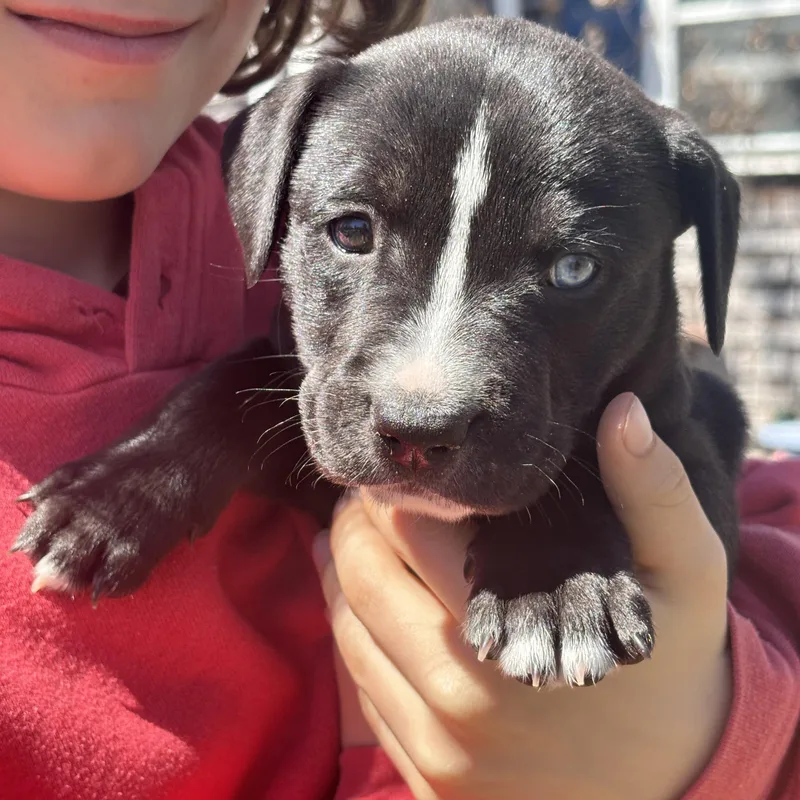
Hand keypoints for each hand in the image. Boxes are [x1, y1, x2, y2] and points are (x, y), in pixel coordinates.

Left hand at [315, 393, 731, 799]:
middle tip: (364, 496)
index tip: (399, 469)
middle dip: (355, 524)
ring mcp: (436, 746)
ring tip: (350, 536)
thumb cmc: (671, 668)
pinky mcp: (426, 780)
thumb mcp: (685, 576)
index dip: (394, 489)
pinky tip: (360, 602)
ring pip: (348, 632)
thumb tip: (623, 411)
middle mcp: (460, 695)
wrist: (671, 785)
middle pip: (364, 577)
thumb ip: (653, 492)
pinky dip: (350, 635)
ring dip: (339, 573)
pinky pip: (360, 691)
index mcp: (513, 630)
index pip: (411, 531)